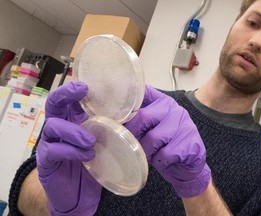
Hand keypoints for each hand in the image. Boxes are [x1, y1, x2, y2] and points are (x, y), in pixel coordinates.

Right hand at [36, 81, 101, 215]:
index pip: (68, 99)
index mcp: (72, 120)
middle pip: (54, 104)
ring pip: (53, 126)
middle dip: (65, 94)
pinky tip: (87, 156)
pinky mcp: (46, 161)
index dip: (74, 89)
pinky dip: (72, 151)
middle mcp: (59, 127)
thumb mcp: (103, 143)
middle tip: (81, 91)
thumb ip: (110, 129)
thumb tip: (134, 114)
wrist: (78, 195)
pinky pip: (54, 151)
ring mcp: (50, 143)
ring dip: (74, 131)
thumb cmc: (92, 164)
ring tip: (91, 141)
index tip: (87, 85)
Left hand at [125, 85, 210, 197]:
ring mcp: (185, 125)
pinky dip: (160, 161)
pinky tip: (163, 161)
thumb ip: (137, 120)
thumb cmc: (164, 145)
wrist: (187, 165)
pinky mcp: (191, 143)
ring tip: (148, 155)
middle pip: (144, 117)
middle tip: (131, 145)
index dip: (128, 101)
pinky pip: (165, 154)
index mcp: (163, 102)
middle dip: (133, 135)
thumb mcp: (151, 128)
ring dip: (147, 151)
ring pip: (154, 138)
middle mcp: (174, 109)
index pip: (144, 92)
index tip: (115, 112)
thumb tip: (112, 120)